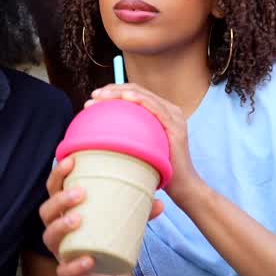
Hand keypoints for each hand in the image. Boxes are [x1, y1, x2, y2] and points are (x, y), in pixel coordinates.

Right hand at [39, 157, 164, 275]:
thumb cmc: (106, 240)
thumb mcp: (120, 222)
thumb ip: (139, 212)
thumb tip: (160, 202)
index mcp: (64, 211)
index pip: (53, 188)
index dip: (58, 174)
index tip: (71, 161)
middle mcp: (56, 229)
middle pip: (46, 210)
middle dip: (60, 199)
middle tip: (81, 193)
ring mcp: (60, 251)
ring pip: (49, 237)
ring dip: (60, 226)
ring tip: (77, 219)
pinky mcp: (68, 272)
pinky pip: (64, 270)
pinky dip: (74, 265)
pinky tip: (88, 259)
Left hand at [87, 83, 201, 203]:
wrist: (181, 186)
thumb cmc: (158, 168)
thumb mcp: (141, 147)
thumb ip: (129, 135)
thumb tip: (100, 131)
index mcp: (161, 112)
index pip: (135, 94)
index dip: (114, 91)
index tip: (94, 98)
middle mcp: (169, 110)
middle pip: (138, 91)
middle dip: (113, 89)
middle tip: (94, 95)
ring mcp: (174, 116)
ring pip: (144, 96)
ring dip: (121, 93)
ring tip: (101, 96)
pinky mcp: (176, 125)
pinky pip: (156, 108)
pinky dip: (140, 100)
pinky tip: (125, 97)